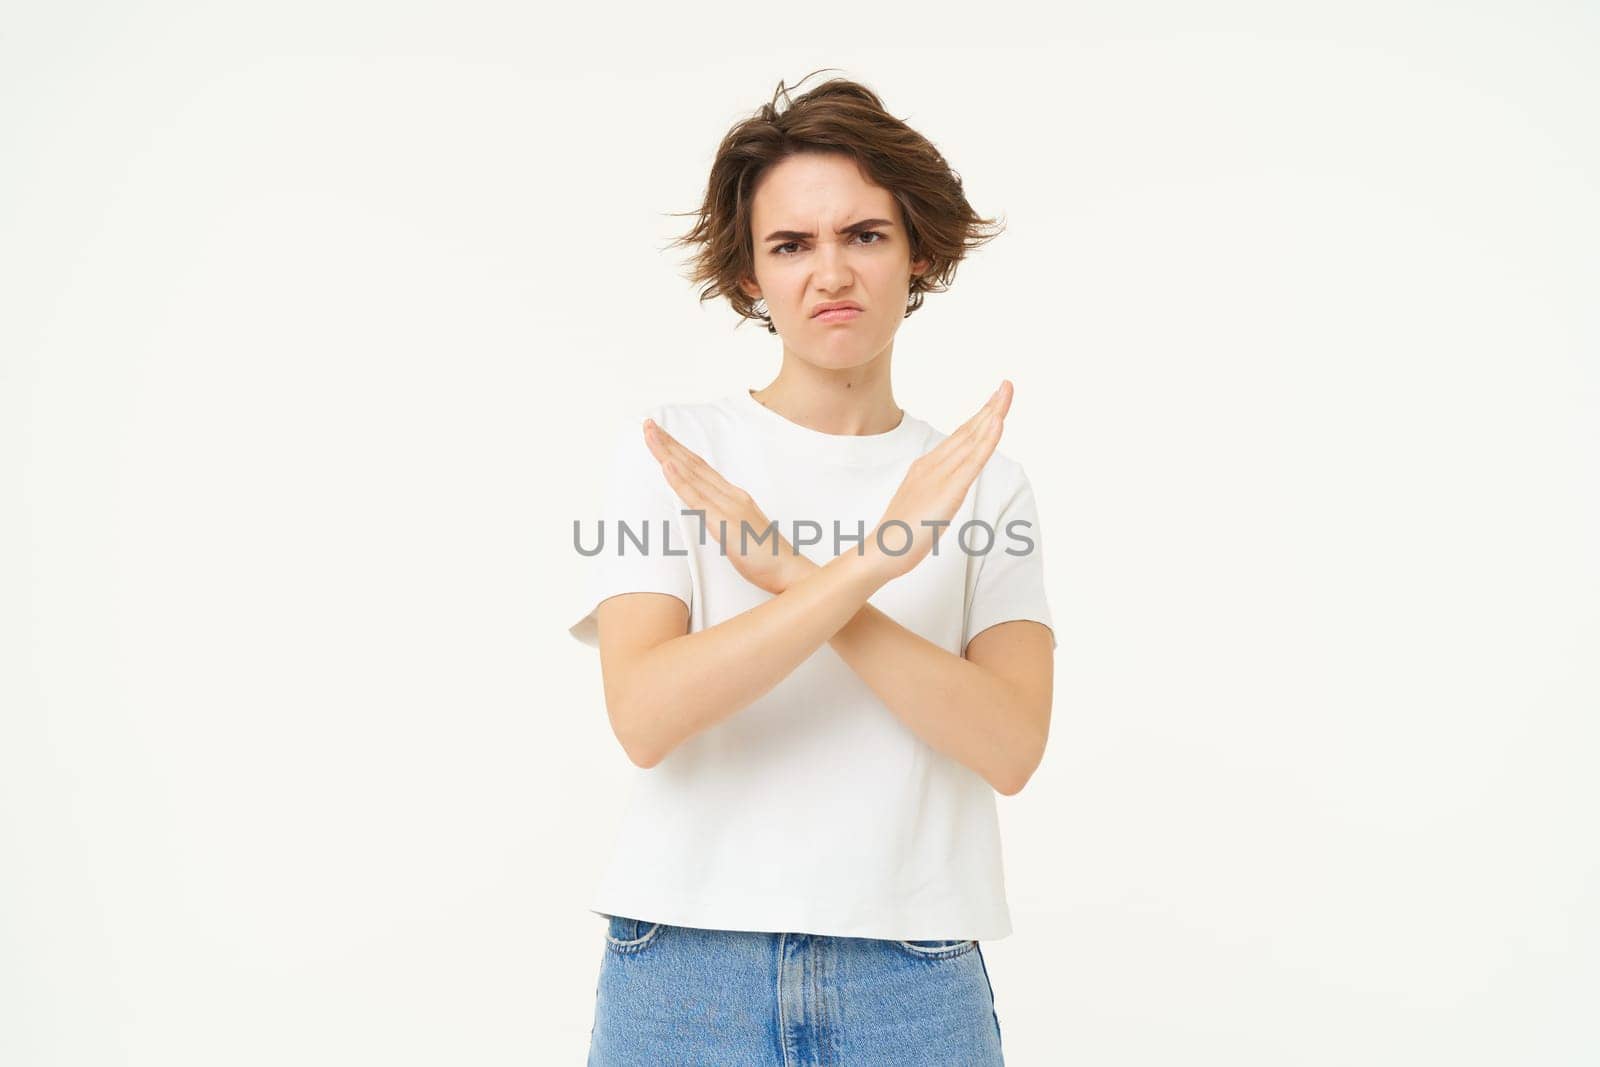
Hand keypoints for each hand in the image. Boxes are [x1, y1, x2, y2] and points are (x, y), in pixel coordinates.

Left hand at [642, 419, 811, 595]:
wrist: (789, 570)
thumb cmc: (766, 557)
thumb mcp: (740, 532)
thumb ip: (724, 519)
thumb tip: (707, 515)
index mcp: (733, 496)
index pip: (700, 468)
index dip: (679, 450)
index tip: (661, 436)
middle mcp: (731, 494)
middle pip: (694, 463)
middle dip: (669, 443)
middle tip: (647, 423)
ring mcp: (729, 506)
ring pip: (692, 473)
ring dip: (668, 452)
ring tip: (650, 433)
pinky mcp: (725, 522)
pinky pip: (697, 498)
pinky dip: (680, 480)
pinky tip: (667, 465)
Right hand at [866, 380, 1012, 582]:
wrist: (882, 551)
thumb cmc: (901, 534)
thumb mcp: (922, 505)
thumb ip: (933, 492)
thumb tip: (945, 490)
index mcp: (928, 467)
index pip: (960, 437)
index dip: (979, 417)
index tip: (995, 400)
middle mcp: (934, 465)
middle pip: (967, 431)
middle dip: (990, 407)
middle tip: (1007, 385)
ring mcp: (940, 476)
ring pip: (971, 440)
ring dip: (991, 414)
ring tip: (1006, 393)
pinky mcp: (949, 491)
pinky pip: (972, 461)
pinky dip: (987, 440)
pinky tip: (997, 423)